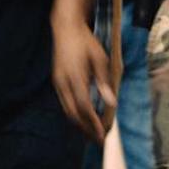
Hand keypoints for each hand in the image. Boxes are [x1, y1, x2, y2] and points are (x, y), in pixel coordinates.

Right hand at [51, 15, 115, 143]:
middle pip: (73, 113)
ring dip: (79, 124)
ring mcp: (57, 82)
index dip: (92, 123)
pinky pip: (64, 103)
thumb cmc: (85, 41)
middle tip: (98, 140)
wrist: (65, 28)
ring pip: (67, 110)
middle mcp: (63, 83)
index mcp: (75, 77)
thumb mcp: (100, 58)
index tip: (102, 135)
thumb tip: (112, 102)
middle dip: (85, 129)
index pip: (84, 107)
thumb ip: (104, 81)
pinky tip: (82, 118)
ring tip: (91, 133)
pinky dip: (73, 114)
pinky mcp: (56, 81)